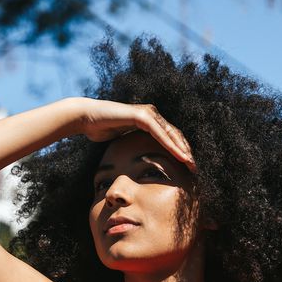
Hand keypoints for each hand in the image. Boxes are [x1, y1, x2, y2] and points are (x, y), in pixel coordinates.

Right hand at [74, 97, 195, 171]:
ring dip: (182, 149)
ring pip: (171, 133)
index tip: (187, 167)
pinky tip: (179, 156)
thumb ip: (133, 146)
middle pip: (175, 135)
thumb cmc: (101, 129)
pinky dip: (170, 145)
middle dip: (186, 151)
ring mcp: (147, 113)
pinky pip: (160, 133)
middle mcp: (151, 115)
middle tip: (195, 168)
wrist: (87, 118)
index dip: (180, 151)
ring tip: (190, 164)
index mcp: (149, 121)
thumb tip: (136, 163)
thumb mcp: (123, 142)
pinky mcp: (141, 115)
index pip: (170, 137)